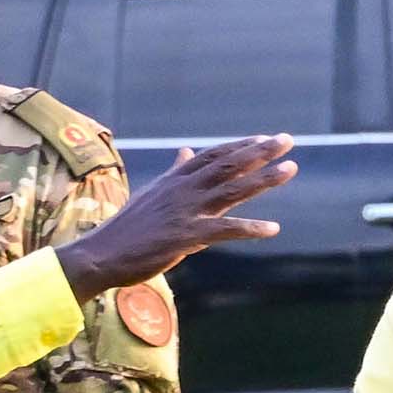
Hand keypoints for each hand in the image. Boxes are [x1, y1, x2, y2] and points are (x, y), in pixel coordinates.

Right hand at [57, 136, 292, 296]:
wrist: (102, 254)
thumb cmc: (129, 228)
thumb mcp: (153, 194)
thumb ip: (174, 173)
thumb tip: (185, 152)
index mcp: (175, 179)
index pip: (213, 155)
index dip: (240, 146)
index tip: (264, 138)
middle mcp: (183, 189)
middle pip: (228, 164)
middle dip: (260, 151)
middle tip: (287, 140)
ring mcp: (185, 210)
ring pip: (232, 190)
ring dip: (264, 179)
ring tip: (290, 169)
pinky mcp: (186, 235)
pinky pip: (225, 229)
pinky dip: (250, 228)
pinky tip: (273, 228)